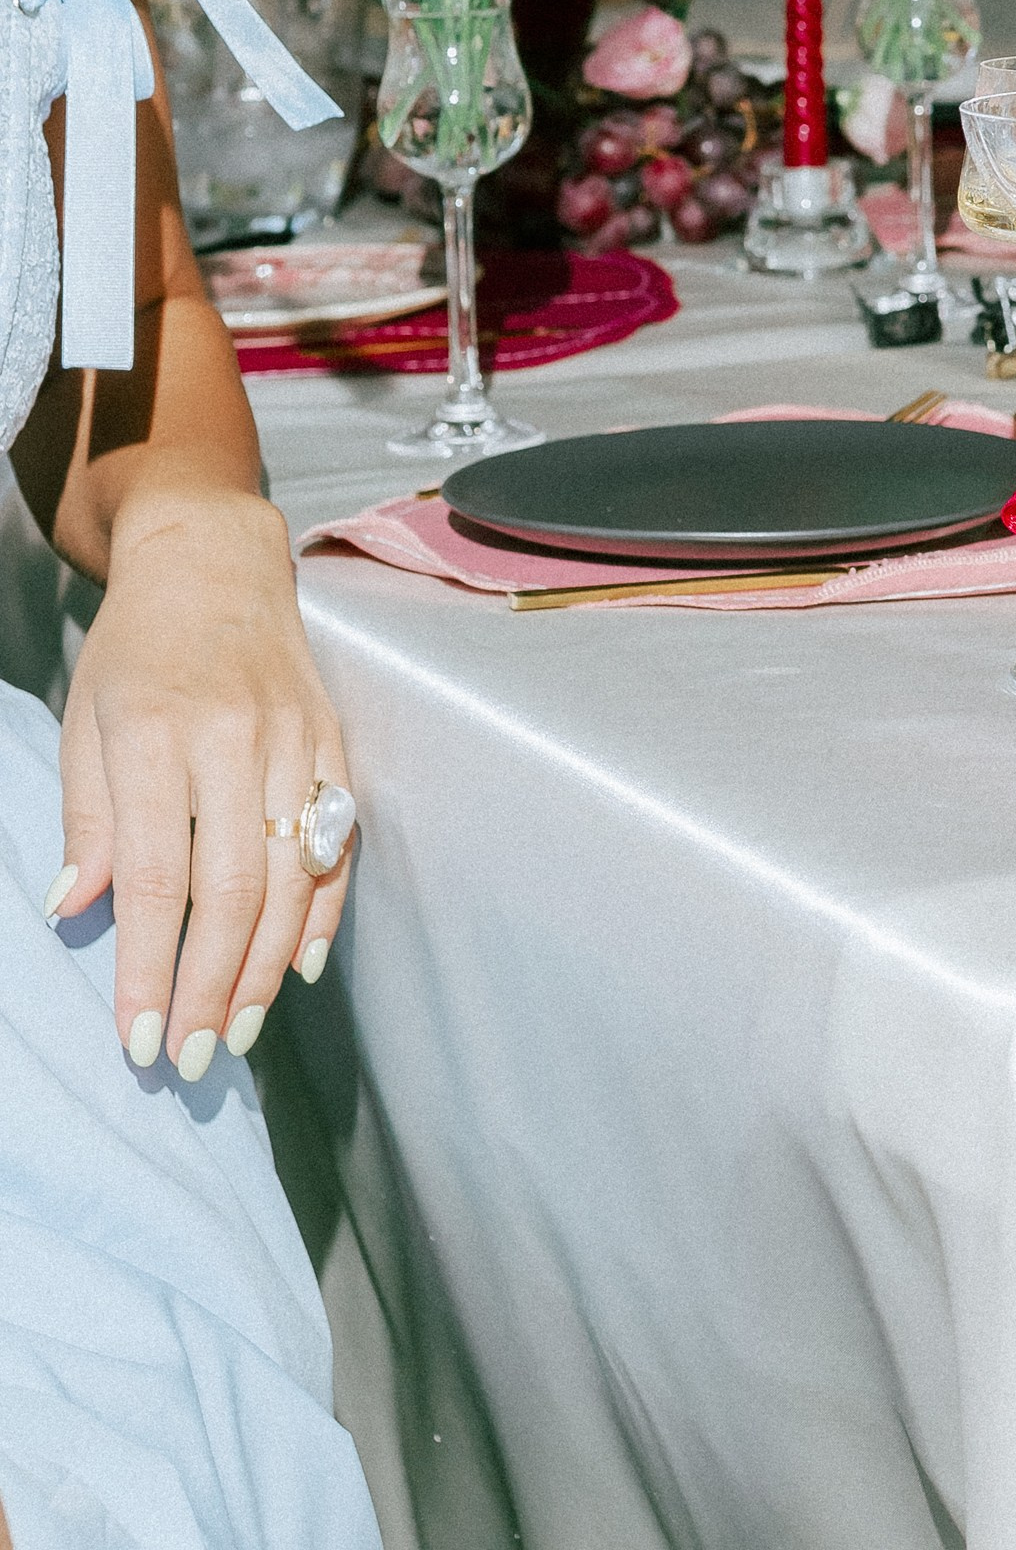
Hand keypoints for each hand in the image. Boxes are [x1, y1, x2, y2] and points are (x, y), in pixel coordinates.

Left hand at [49, 487, 354, 1078]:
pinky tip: (305, 965)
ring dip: (269, 966)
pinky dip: (325, 908)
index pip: (155, 874)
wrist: (214, 559)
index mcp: (155, 731)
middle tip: (195, 1058)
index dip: (148, 967)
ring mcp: (293, 736)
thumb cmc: (136, 648)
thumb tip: (75, 910)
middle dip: (213, 985)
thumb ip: (86, 816)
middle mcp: (234, 735)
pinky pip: (337, 838)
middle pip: (232, 886)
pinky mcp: (332, 737)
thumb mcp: (84, 718)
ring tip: (242, 1030)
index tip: (137, 1040)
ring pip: (291, 873)